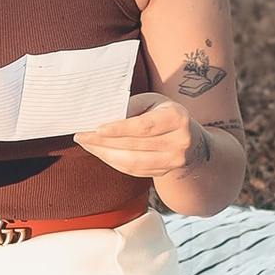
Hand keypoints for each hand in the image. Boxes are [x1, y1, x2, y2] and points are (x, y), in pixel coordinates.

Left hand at [73, 91, 206, 183]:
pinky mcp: (164, 173)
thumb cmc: (165, 114)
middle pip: (135, 145)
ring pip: (132, 162)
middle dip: (104, 142)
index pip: (145, 127)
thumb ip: (131, 107)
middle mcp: (179, 142)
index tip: (97, 129)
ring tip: (87, 145)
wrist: (192, 140)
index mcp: (177, 118)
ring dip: (105, 154)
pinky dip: (114, 162)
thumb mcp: (153, 102)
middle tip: (82, 136)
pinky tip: (101, 153)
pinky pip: (134, 171)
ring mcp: (173, 161)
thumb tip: (102, 115)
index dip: (120, 129)